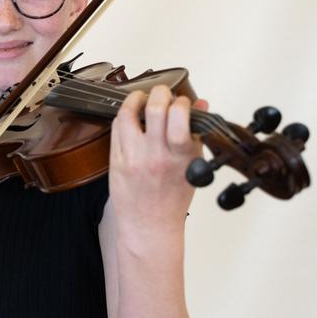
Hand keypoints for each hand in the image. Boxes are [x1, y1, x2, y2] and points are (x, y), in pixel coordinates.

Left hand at [109, 84, 209, 228]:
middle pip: (155, 110)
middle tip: (162, 93)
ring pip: (129, 114)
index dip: (182, 101)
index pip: (180, 116)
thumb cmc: (173, 197)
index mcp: (180, 156)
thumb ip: (196, 134)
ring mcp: (133, 157)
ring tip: (142, 98)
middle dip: (160, 93)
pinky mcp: (116, 160)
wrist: (150, 224)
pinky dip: (124, 115)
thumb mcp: (194, 166)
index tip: (182, 102)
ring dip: (136, 98)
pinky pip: (116, 128)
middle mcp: (156, 155)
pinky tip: (130, 114)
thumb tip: (200, 104)